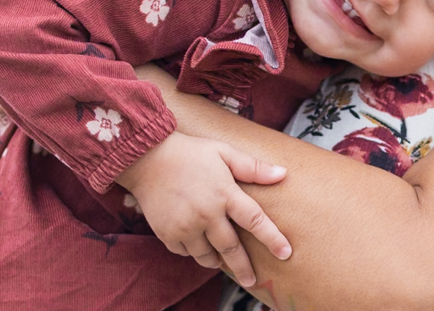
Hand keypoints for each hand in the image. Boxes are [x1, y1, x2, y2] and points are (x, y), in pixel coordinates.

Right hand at [116, 132, 291, 286]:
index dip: (272, 238)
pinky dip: (194, 251)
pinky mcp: (168, 234)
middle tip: (252, 281)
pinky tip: (197, 243)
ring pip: (207, 256)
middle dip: (244, 268)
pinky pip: (186, 252)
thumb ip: (253, 167)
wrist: (147, 158)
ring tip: (223, 261)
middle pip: (231, 249)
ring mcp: (186, 226)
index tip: (286, 253)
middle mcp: (207, 214)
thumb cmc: (191, 152)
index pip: (255, 221)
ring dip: (217, 260)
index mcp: (225, 193)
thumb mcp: (224, 152)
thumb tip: (282, 173)